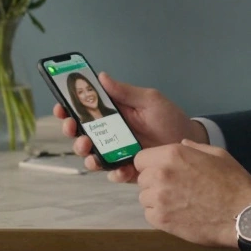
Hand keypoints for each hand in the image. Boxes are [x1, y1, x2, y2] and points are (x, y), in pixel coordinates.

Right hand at [55, 72, 206, 182]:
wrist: (188, 141)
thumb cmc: (170, 118)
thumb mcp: (149, 100)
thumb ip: (125, 91)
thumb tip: (102, 76)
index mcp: (113, 113)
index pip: (84, 110)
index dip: (69, 108)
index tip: (62, 107)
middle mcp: (111, 133)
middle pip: (81, 133)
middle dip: (71, 131)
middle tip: (74, 129)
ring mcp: (117, 152)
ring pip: (91, 156)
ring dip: (86, 154)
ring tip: (91, 151)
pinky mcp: (128, 169)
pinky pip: (113, 173)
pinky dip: (113, 173)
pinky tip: (119, 169)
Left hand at [133, 140, 250, 247]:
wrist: (242, 215)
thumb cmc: (233, 183)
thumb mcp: (217, 155)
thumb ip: (194, 148)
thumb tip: (182, 144)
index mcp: (172, 155)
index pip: (141, 158)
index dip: (151, 165)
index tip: (162, 171)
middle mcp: (160, 174)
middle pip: (142, 178)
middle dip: (154, 182)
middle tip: (175, 188)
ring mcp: (159, 198)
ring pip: (145, 197)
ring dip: (156, 199)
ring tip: (178, 203)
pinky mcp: (161, 220)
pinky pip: (149, 214)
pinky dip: (160, 215)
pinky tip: (178, 214)